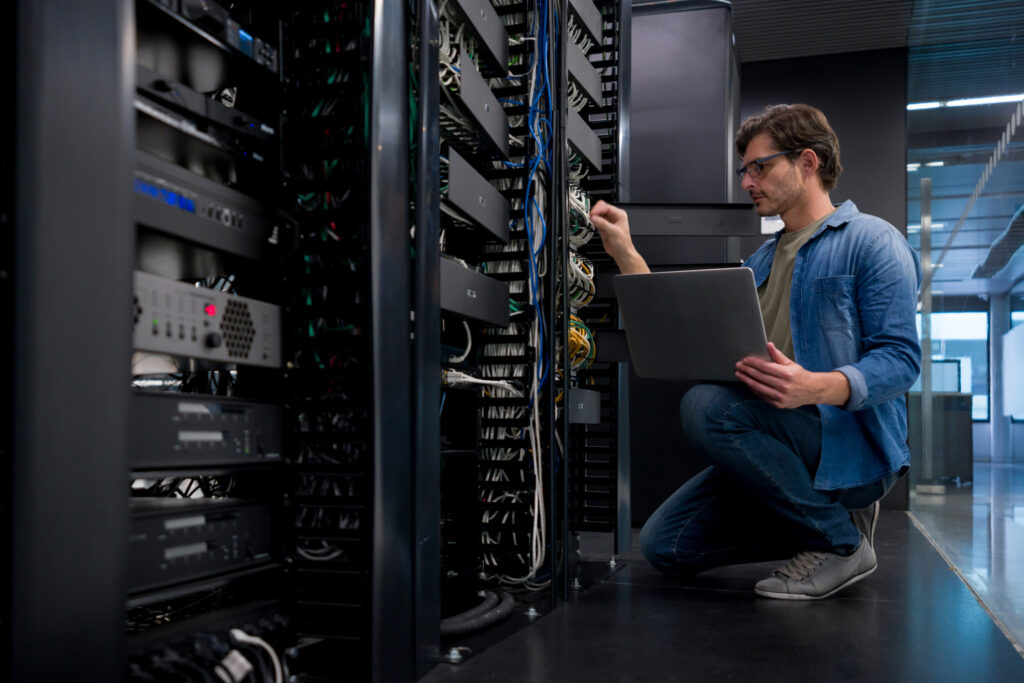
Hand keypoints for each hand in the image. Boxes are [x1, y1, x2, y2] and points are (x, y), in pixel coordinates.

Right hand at [589, 200, 648, 273]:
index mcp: (619, 214)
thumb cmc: (623, 244)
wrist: (621, 253)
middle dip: (595, 212)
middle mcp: (613, 216)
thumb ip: (603, 224)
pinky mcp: (602, 227)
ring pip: (597, 214)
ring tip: (590, 221)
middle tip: (590, 218)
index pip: (606, 207)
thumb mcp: (613, 232)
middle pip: (601, 208)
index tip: (592, 215)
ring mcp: (607, 221)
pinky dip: (592, 222)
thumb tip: (594, 218)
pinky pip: (595, 220)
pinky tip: (592, 224)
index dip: (598, 210)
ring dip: (593, 217)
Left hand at [735, 343, 849, 408]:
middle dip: (747, 370)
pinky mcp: (778, 404)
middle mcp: (783, 386)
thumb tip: (768, 345)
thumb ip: (777, 355)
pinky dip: (753, 389)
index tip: (745, 360)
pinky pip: (762, 395)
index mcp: (787, 374)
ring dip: (746, 380)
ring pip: (758, 387)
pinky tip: (748, 383)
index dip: (753, 363)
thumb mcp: (790, 363)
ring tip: (739, 374)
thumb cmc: (800, 376)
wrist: (812, 391)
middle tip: (738, 366)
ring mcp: (780, 397)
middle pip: (760, 377)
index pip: (765, 367)